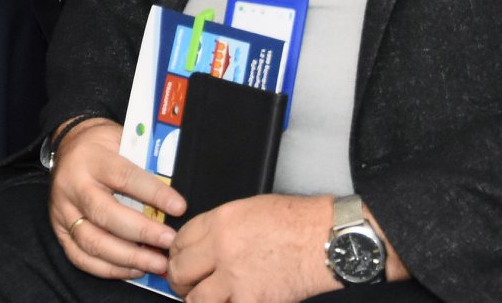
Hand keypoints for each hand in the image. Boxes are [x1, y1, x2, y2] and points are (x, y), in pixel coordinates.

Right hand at [46, 118, 181, 280]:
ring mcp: (62, 211)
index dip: (154, 194)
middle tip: (169, 242)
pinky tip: (134, 269)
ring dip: (128, 258)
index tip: (179, 208)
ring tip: (156, 263)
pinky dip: (109, 269)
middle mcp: (73, 185)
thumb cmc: (103, 145)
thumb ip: (143, 165)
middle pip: (106, 215)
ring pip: (93, 242)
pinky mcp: (59, 230)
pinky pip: (81, 257)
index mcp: (91, 158)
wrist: (68, 145)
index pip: (125, 177)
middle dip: (142, 233)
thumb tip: (172, 197)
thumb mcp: (122, 141)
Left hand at [169, 194, 405, 302]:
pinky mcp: (253, 300)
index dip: (175, 252)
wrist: (326, 239)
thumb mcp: (250, 208)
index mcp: (221, 221)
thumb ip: (222, 226)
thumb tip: (205, 242)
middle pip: (180, 269)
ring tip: (203, 298)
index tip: (178, 259)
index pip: (180, 240)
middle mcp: (222, 248)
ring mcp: (236, 277)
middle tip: (185, 283)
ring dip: (197, 300)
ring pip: (196, 299)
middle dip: (179, 279)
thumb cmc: (298, 221)